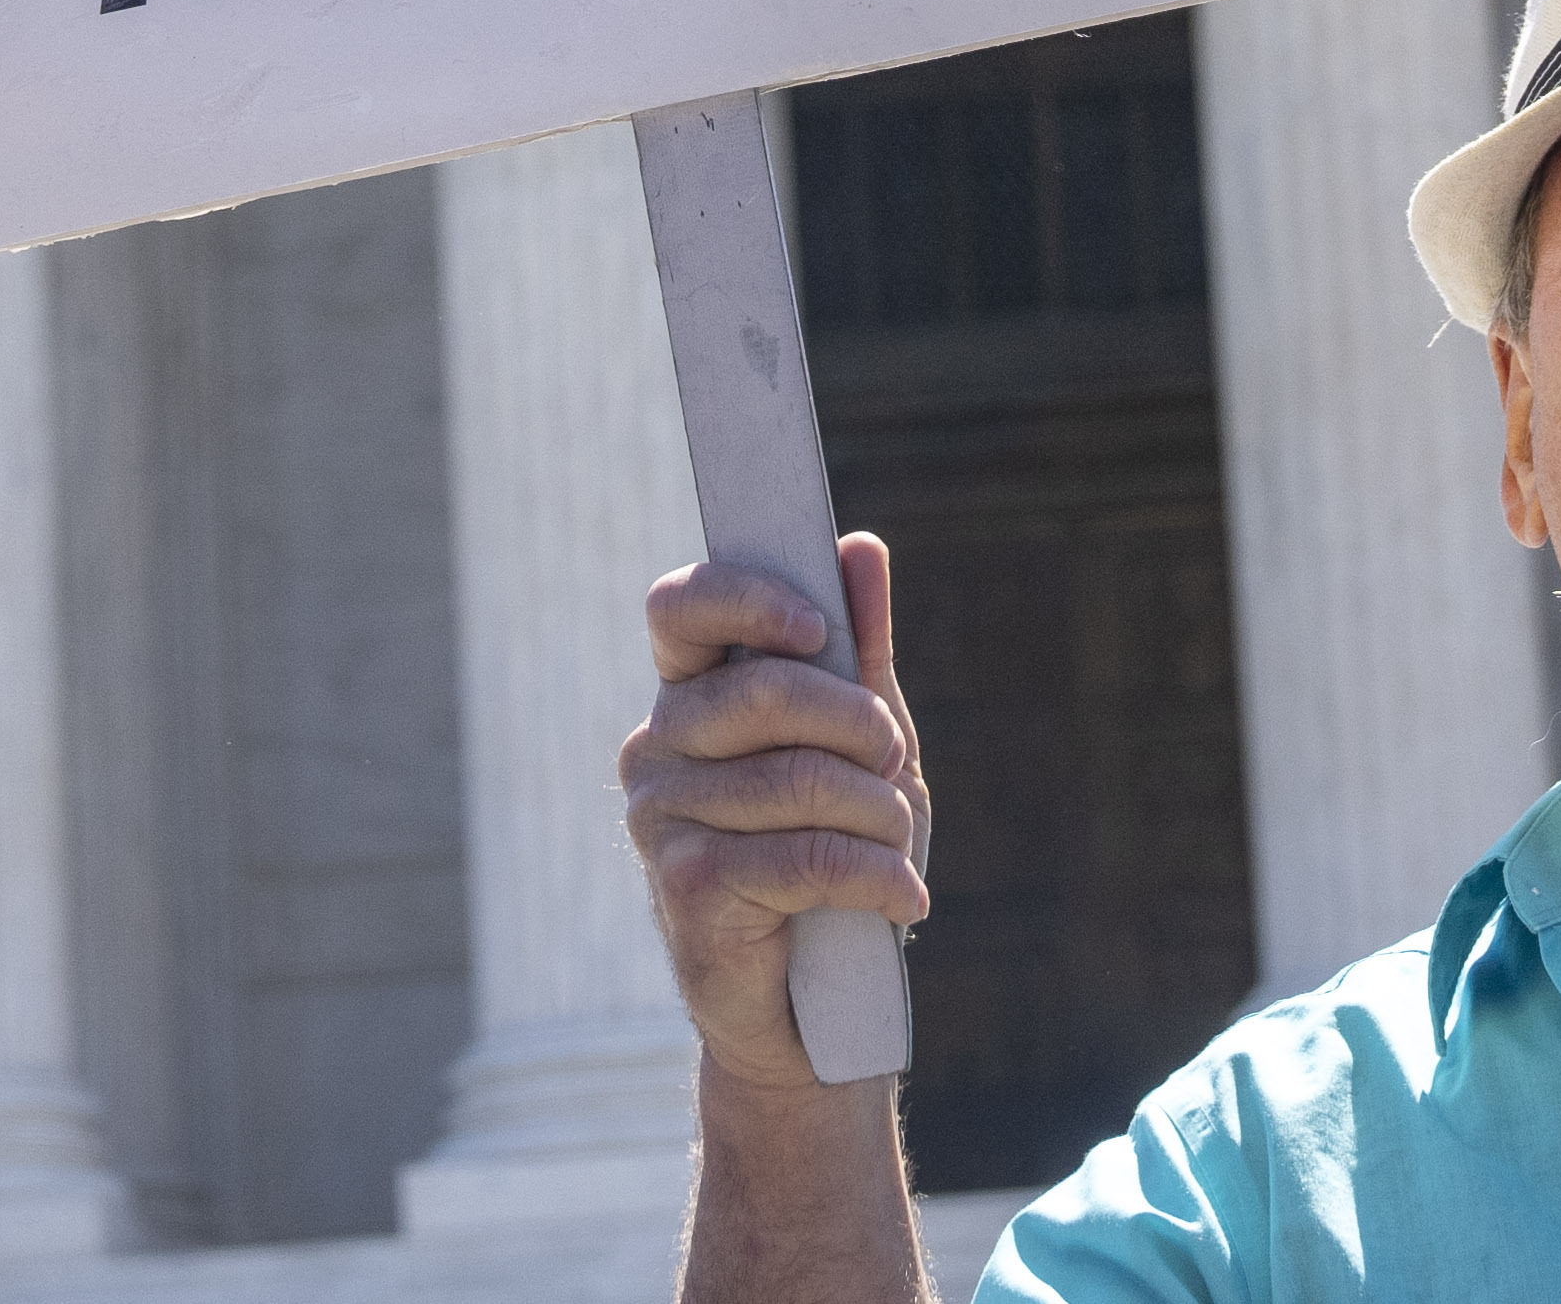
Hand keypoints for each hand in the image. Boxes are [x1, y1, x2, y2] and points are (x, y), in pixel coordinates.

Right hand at [625, 533, 930, 1094]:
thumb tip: (860, 549)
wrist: (816, 1010)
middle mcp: (657, 749)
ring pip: (796, 779)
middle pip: (761, 691)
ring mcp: (662, 821)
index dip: (746, 600)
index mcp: (688, 697)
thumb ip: (858, 654)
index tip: (816, 627)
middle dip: (858, 725)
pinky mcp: (688, 889)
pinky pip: (803, 856)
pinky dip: (875, 875)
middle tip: (896, 765)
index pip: (681, 609)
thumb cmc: (835, 860)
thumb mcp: (862, 749)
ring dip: (879, 814)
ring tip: (901, 847)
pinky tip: (902, 900)